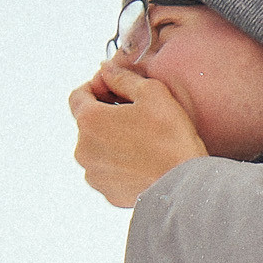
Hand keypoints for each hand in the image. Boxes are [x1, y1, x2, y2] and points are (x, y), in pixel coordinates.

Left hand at [71, 60, 206, 208]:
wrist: (184, 185)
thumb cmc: (170, 138)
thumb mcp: (152, 92)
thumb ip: (122, 76)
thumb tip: (106, 70)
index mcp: (89, 120)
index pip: (78, 95)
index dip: (96, 87)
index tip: (114, 89)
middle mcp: (83, 149)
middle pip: (88, 123)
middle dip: (107, 116)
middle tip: (136, 115)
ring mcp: (94, 174)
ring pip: (97, 149)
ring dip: (112, 141)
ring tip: (142, 141)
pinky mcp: (107, 192)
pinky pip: (109, 171)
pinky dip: (120, 164)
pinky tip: (143, 161)